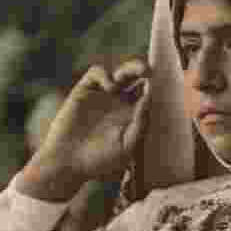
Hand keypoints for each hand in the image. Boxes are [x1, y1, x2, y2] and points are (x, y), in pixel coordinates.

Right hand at [17, 58, 151, 200]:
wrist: (69, 161)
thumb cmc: (100, 160)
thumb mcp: (127, 145)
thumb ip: (140, 123)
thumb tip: (149, 97)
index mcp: (132, 116)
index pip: (148, 96)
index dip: (155, 89)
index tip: (160, 88)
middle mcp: (119, 103)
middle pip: (137, 80)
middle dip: (144, 72)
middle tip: (151, 71)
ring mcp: (102, 95)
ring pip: (120, 73)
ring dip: (131, 68)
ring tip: (142, 71)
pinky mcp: (84, 90)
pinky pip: (97, 73)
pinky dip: (105, 75)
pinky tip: (111, 88)